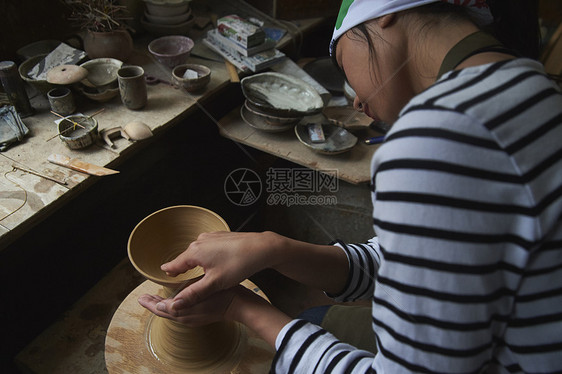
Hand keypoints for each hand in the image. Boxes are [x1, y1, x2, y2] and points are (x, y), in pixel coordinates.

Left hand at [138, 285, 243, 325]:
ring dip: (161, 306)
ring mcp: (192, 319)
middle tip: (143, 297)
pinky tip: (174, 300)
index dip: (150, 303)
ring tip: (155, 298)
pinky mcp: (198, 317)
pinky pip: (179, 314)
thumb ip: (182, 298)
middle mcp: (186, 318)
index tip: (141, 297)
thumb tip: (165, 304)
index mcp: (185, 311)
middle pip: (163, 312)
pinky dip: (171, 307)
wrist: (239, 304)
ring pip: (171, 314)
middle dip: (152, 305)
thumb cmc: (222, 294)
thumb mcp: (202, 292)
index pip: (161, 309)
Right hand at [160, 231, 282, 307]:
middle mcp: (200, 241)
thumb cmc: (239, 264)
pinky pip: (208, 248)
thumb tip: (175, 305)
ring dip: (195, 262)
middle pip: (185, 258)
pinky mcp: (221, 236)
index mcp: (194, 252)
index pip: (174, 265)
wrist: (261, 247)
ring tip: (194, 272)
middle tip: (176, 277)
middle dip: (181, 268)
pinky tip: (213, 263)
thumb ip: (193, 294)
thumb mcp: (214, 284)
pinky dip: (206, 256)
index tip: (164, 277)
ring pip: (197, 252)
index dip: (169, 273)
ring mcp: (211, 237)